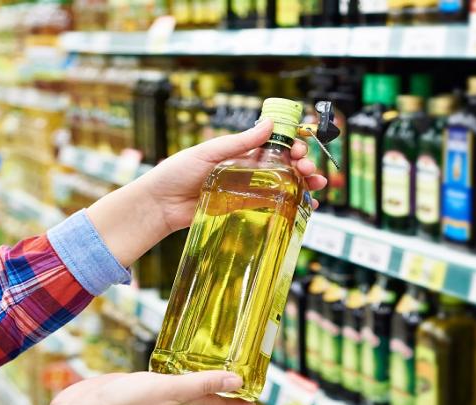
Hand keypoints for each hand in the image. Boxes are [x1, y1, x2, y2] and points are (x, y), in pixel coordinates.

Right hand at [15, 371, 253, 404]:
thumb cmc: (129, 403)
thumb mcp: (172, 389)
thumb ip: (202, 383)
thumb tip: (237, 381)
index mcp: (181, 404)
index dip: (235, 404)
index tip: (254, 403)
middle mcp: (170, 400)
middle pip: (202, 396)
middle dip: (220, 390)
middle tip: (236, 382)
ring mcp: (153, 392)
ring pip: (182, 385)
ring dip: (197, 378)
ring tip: (208, 367)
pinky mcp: (136, 382)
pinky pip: (161, 375)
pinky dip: (171, 369)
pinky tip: (169, 361)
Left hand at [86, 119, 326, 266]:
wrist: (159, 205)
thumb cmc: (176, 172)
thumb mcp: (208, 152)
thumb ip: (239, 142)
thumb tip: (269, 123)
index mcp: (240, 151)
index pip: (274, 144)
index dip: (293, 145)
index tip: (301, 149)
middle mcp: (247, 169)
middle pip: (285, 165)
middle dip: (304, 165)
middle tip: (310, 170)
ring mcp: (247, 190)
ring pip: (285, 185)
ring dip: (305, 184)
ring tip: (317, 186)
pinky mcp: (243, 210)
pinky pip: (273, 207)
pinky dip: (293, 206)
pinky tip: (307, 206)